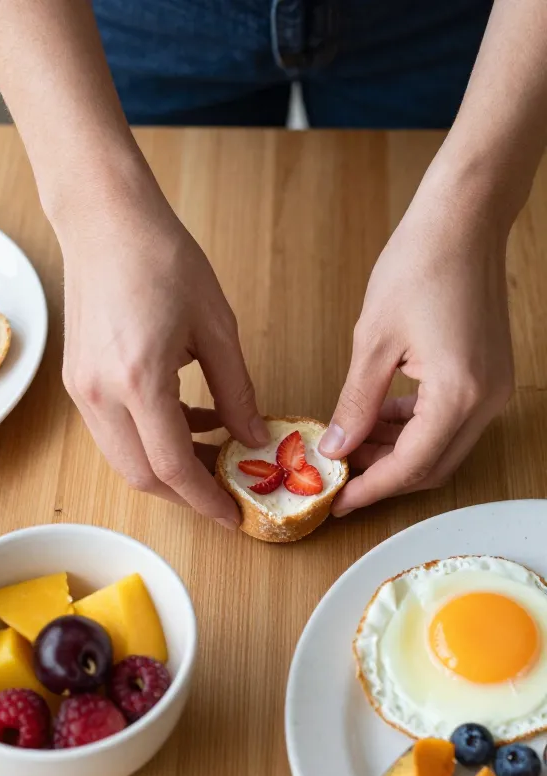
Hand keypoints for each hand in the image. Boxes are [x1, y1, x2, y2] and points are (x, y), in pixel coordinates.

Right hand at [56, 163, 268, 527]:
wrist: (105, 220)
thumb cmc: (162, 258)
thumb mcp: (217, 328)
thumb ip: (237, 391)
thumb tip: (254, 436)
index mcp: (138, 380)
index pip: (171, 466)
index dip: (205, 498)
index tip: (232, 512)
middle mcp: (102, 393)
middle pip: (141, 475)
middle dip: (186, 493)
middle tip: (225, 491)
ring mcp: (84, 389)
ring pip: (125, 458)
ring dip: (168, 466)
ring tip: (214, 452)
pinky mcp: (80, 380)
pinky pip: (115, 431)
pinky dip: (151, 439)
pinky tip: (189, 420)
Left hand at [319, 173, 514, 514]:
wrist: (464, 219)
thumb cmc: (420, 264)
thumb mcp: (373, 341)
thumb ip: (356, 403)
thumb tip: (336, 448)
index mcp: (458, 395)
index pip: (411, 466)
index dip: (370, 489)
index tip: (337, 502)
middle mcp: (485, 401)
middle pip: (431, 467)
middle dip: (382, 477)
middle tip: (339, 478)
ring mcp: (493, 390)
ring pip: (441, 447)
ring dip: (397, 453)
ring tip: (351, 446)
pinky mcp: (489, 377)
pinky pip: (450, 421)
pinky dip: (415, 429)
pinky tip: (380, 419)